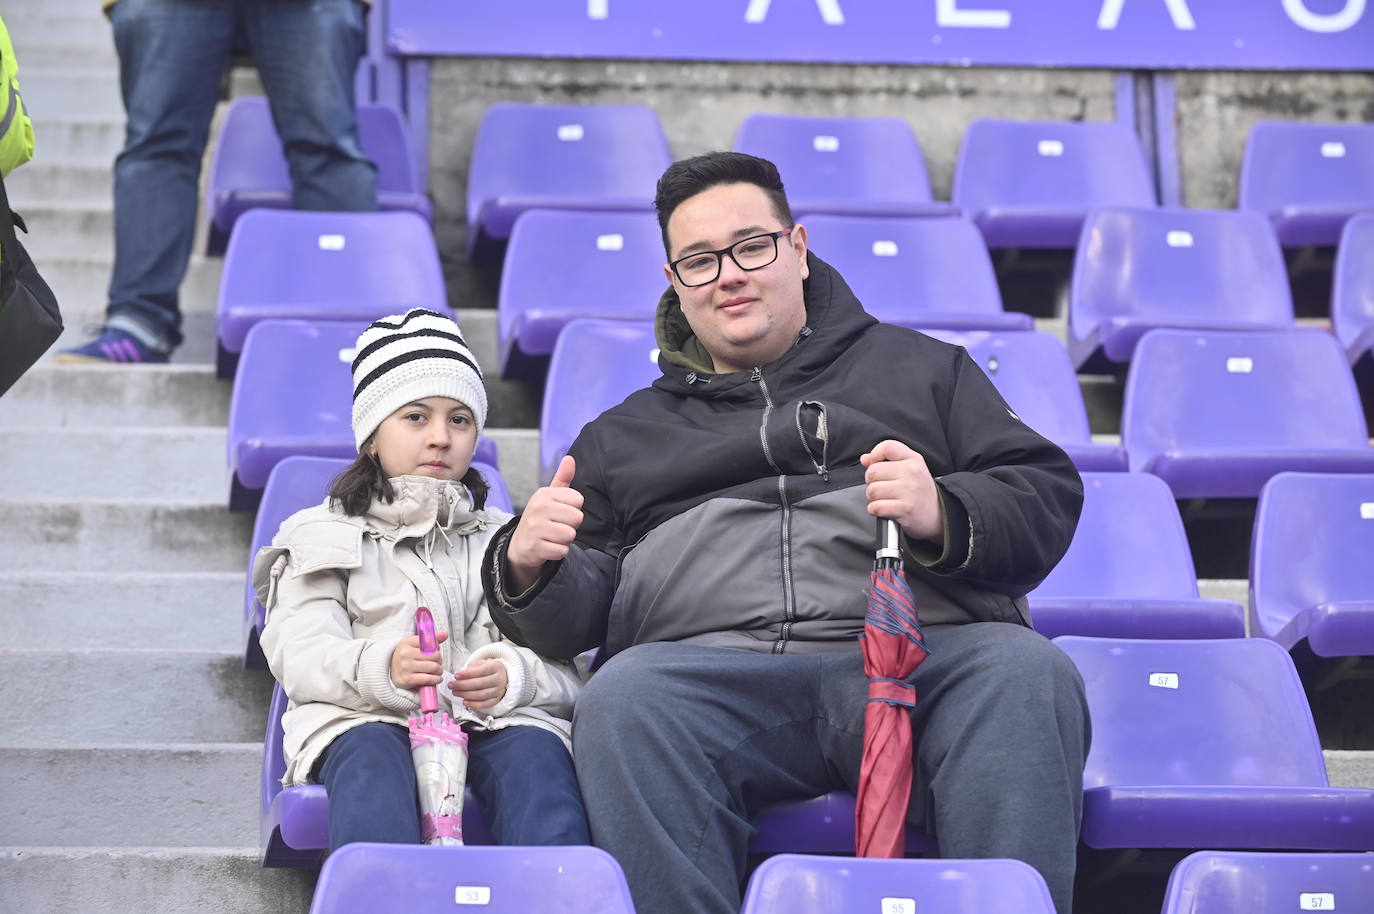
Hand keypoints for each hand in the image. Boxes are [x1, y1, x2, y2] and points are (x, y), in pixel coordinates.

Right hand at [389, 630, 448, 689]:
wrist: (390, 670)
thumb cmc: (406, 656)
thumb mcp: (415, 644)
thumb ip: (431, 639)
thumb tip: (445, 634)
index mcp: (407, 642)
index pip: (430, 642)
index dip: (437, 648)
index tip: (436, 651)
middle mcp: (406, 654)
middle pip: (434, 656)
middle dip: (440, 660)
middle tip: (438, 663)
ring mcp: (406, 667)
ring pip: (433, 667)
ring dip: (439, 670)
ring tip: (438, 671)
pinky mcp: (408, 679)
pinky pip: (428, 679)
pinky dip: (436, 679)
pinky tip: (437, 678)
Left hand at [449, 658, 508, 710]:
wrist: (503, 677)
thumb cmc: (489, 670)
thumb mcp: (483, 663)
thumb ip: (473, 666)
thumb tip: (462, 673)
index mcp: (496, 667)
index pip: (481, 670)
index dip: (468, 674)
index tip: (456, 675)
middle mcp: (499, 679)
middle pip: (480, 684)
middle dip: (463, 685)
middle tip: (452, 685)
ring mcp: (498, 691)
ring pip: (481, 695)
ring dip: (466, 695)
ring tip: (455, 692)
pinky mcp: (496, 700)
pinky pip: (485, 704)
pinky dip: (474, 704)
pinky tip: (465, 702)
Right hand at [506, 455, 583, 591]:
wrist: (520, 545)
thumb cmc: (541, 518)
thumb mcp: (550, 497)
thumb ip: (562, 478)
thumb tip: (570, 458)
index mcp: (544, 494)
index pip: (578, 500)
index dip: (573, 509)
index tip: (560, 512)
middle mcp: (538, 508)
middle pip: (577, 518)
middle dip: (571, 525)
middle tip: (556, 526)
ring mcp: (535, 528)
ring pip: (570, 535)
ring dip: (565, 540)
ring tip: (552, 536)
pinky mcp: (535, 547)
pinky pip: (562, 551)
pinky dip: (558, 552)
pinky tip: (548, 547)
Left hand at [859, 440, 943, 543]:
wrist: (938, 516)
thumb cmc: (919, 492)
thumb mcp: (910, 469)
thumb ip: (887, 459)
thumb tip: (865, 459)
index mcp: (913, 460)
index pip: (887, 447)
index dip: (875, 455)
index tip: (876, 465)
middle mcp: (911, 472)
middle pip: (873, 471)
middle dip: (872, 482)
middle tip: (884, 488)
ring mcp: (909, 490)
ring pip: (872, 490)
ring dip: (874, 498)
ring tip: (887, 499)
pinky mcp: (905, 508)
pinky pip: (875, 506)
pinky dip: (875, 510)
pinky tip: (886, 509)